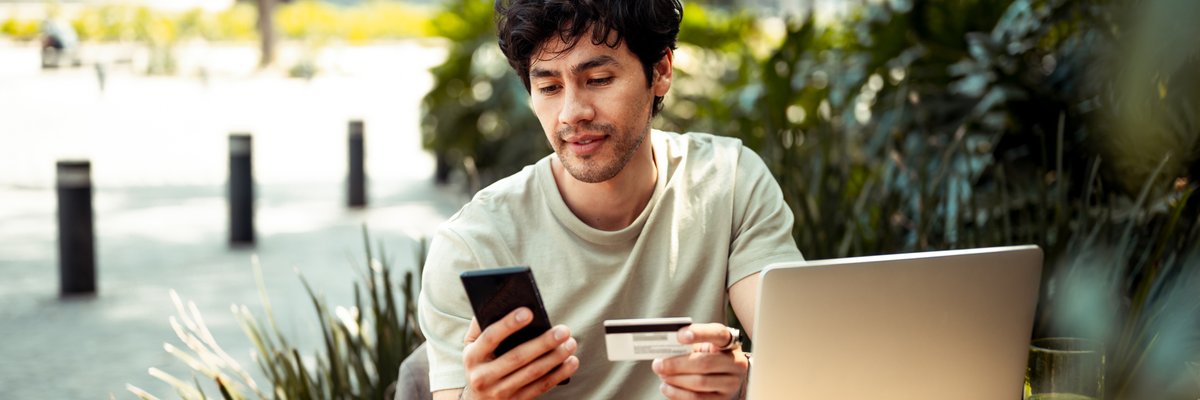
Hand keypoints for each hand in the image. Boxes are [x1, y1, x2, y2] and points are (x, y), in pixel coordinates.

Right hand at [460, 307, 578, 399]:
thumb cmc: (479, 364)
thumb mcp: (471, 347)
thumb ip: (480, 326)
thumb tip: (498, 303)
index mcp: (472, 357)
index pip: (490, 337)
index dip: (509, 324)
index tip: (529, 312)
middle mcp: (483, 377)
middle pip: (517, 357)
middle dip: (543, 343)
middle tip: (563, 330)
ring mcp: (499, 392)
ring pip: (532, 373)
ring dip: (555, 358)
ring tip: (570, 343)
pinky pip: (541, 387)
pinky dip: (559, 374)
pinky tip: (571, 362)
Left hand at [652, 323, 749, 399]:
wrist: (725, 378)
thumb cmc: (709, 357)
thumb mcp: (703, 346)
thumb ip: (688, 345)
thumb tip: (665, 349)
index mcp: (730, 342)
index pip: (717, 334)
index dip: (699, 333)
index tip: (679, 336)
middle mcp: (736, 363)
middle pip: (704, 363)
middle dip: (677, 364)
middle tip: (658, 364)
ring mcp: (732, 384)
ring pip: (699, 383)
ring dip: (675, 379)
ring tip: (662, 375)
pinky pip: (697, 399)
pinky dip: (677, 394)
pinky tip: (667, 388)